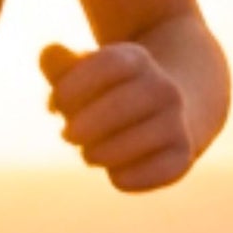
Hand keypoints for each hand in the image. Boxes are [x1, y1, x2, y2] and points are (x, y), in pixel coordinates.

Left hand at [39, 38, 198, 192]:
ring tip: (91, 153)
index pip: (107, 64)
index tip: (58, 103)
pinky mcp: (183, 156)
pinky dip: (123, 178)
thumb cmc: (112, 96)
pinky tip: (117, 172)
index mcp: (137, 60)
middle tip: (68, 135)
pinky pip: (150, 173)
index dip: (73, 86)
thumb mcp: (88, 75)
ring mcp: (178, 122)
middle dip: (83, 126)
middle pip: (119, 105)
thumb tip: (49, 55)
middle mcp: (164, 88)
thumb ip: (61, 67)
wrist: (174, 115)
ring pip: (132, 143)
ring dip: (99, 154)